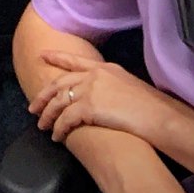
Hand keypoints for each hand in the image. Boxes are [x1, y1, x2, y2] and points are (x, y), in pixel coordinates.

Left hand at [31, 51, 173, 144]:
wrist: (160, 116)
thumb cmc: (152, 106)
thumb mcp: (129, 85)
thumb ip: (111, 85)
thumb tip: (102, 96)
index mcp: (105, 68)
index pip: (74, 61)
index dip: (56, 57)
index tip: (42, 56)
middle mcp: (95, 75)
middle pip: (60, 82)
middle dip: (44, 96)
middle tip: (33, 107)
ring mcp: (91, 89)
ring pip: (59, 101)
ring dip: (48, 115)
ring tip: (42, 126)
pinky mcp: (90, 106)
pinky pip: (66, 118)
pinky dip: (59, 128)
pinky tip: (57, 136)